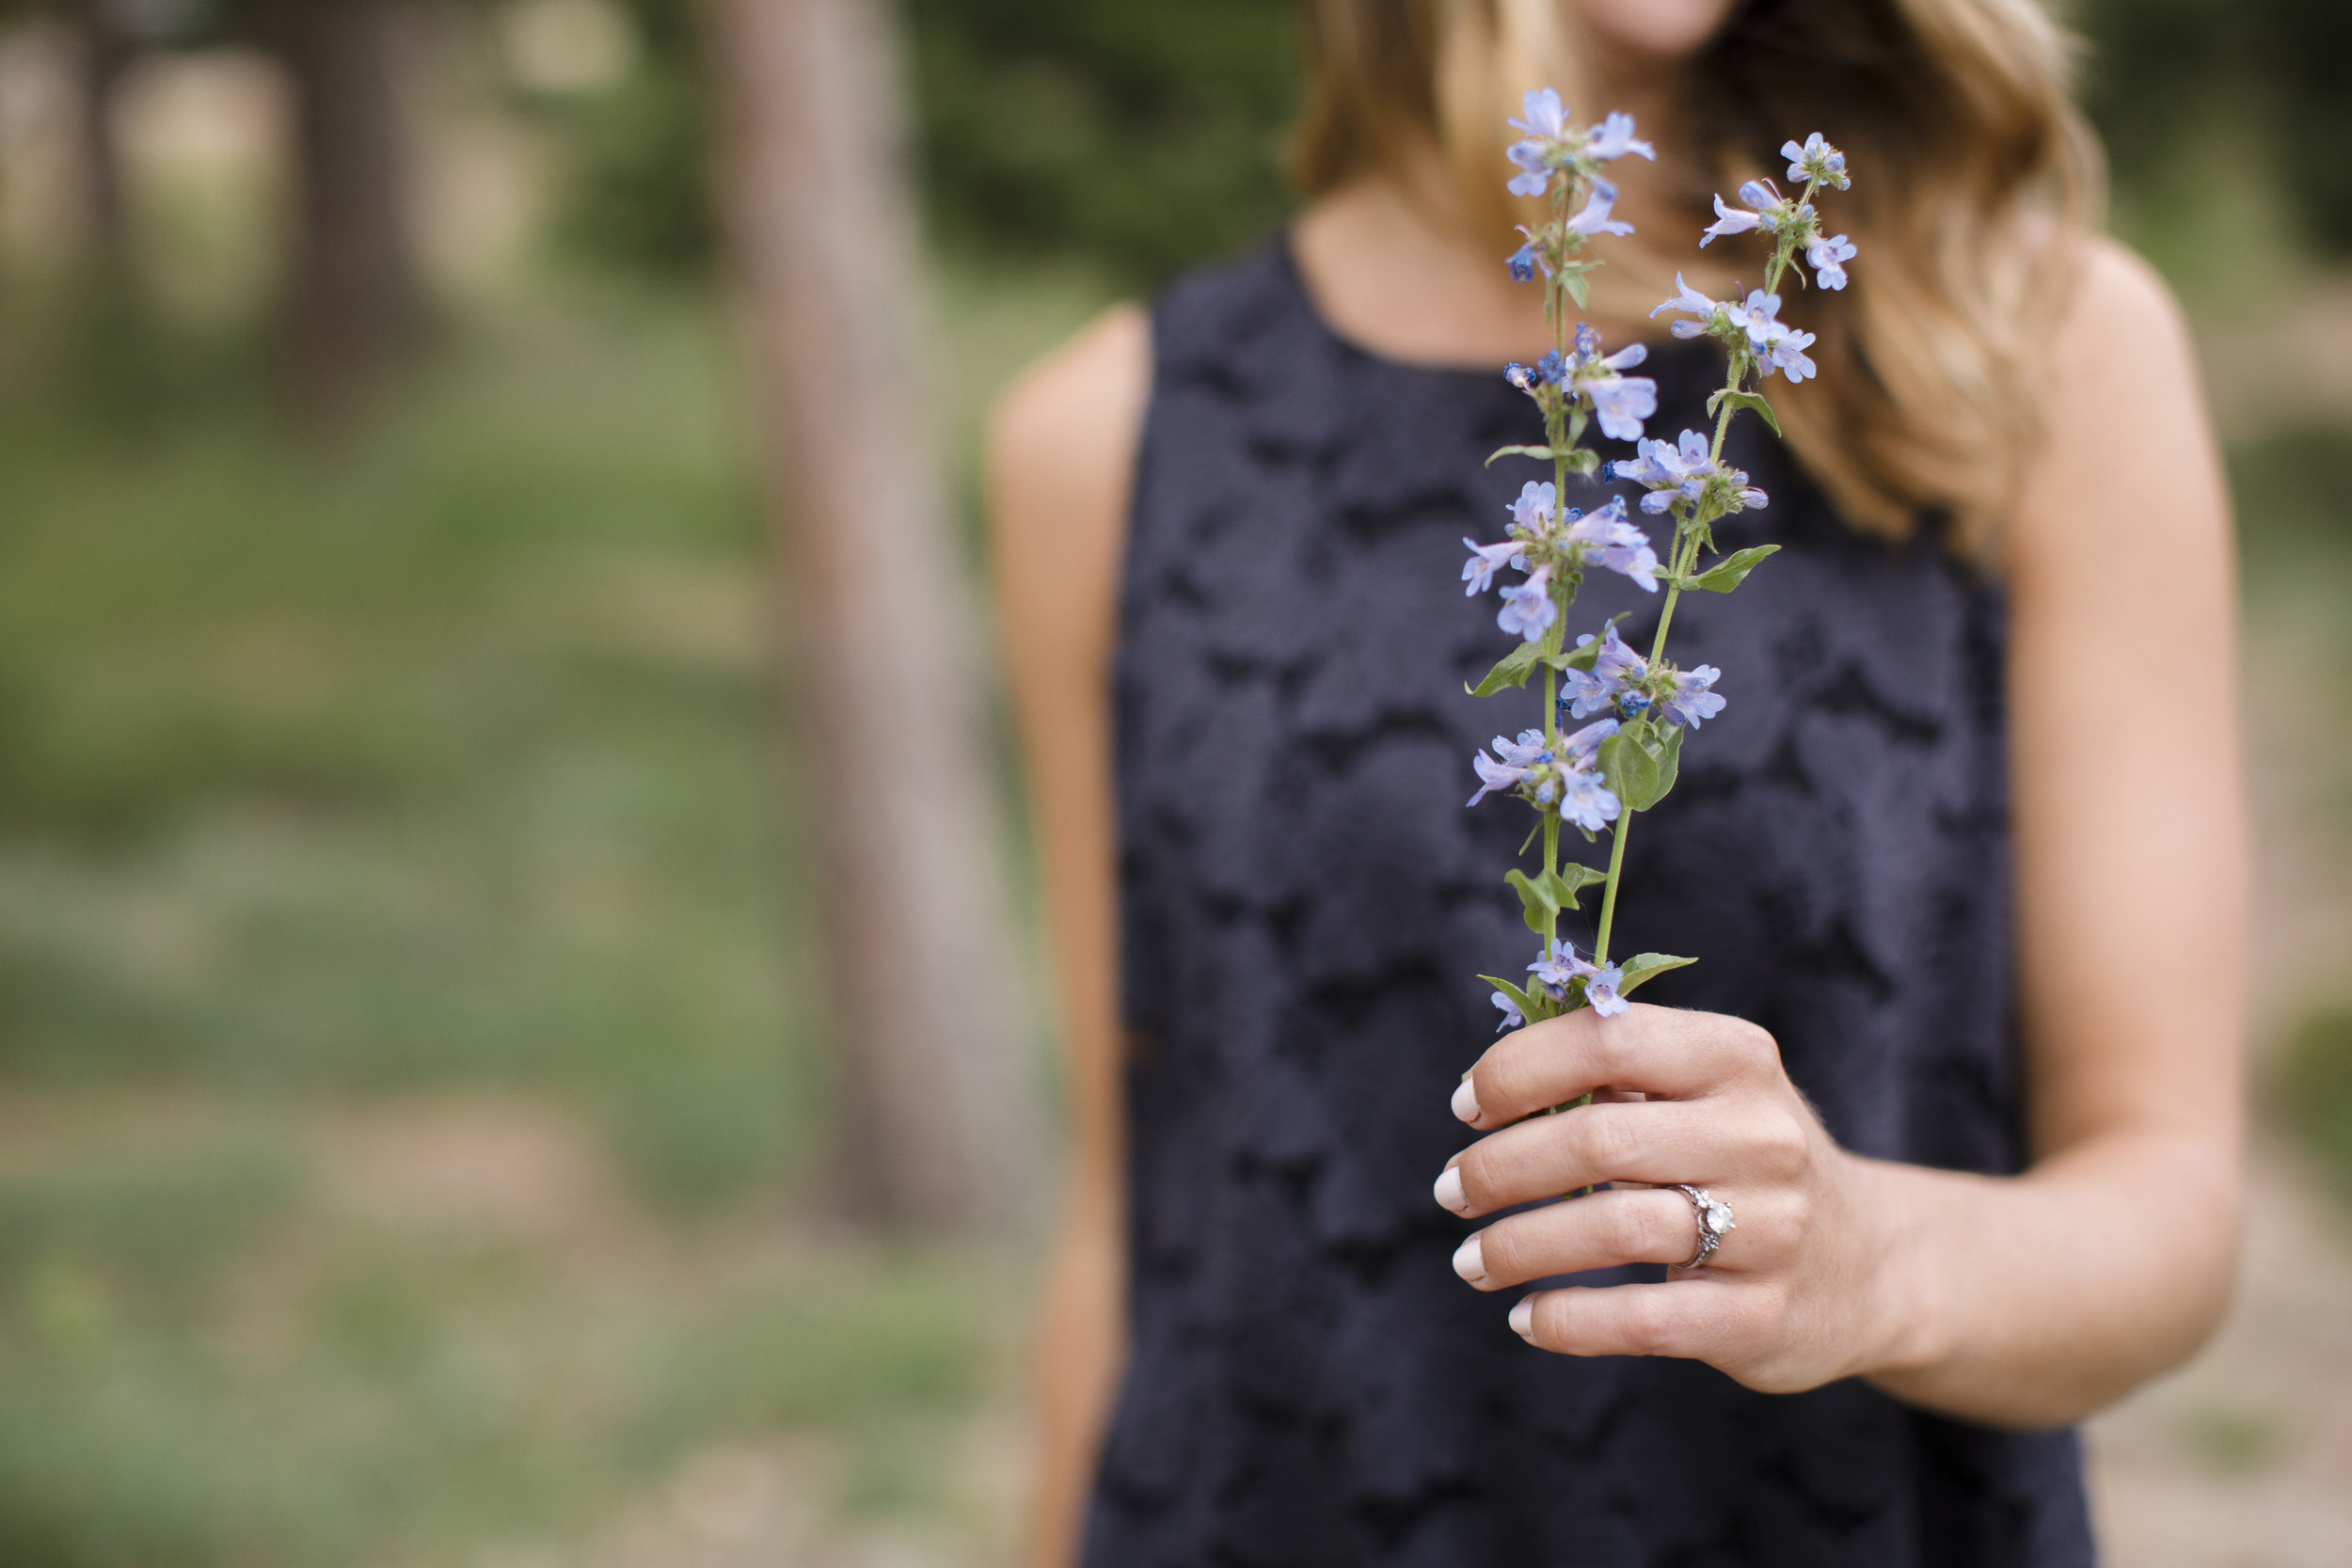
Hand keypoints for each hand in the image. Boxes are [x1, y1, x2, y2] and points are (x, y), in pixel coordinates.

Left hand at [1433, 1003, 1911, 1393]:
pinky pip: (1643, 1319)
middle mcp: (1763, 1136)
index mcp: (1736, 1058)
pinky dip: (1567, 1320)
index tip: (1465, 1106)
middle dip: (1500, 1167)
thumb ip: (1613, 1075)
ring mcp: (1773, 1229)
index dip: (1519, 1068)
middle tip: (1451, 1191)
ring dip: (1517, 1246)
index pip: (1609, 1038)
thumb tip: (1489, 1083)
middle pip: (1600, 1138)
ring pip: (1614, 1229)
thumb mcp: (1705, 1093)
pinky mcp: (1763, 1317)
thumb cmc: (1745, 1159)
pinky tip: (1525, 1318)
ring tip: (1471, 1258)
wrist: (1871, 1263)